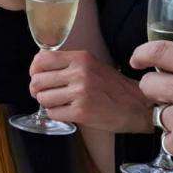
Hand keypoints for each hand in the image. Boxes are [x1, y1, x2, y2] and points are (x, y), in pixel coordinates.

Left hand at [29, 49, 151, 133]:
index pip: (41, 59)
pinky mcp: (81, 112)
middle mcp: (79, 73)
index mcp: (80, 58)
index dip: (34, 70)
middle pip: (38, 81)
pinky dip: (56, 114)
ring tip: (59, 103)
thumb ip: (68, 64)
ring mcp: (80, 93)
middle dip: (37, 90)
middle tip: (44, 93)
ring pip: (43, 98)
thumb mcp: (92, 65)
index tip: (37, 76)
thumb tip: (38, 69)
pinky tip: (66, 111)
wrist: (138, 105)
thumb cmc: (112, 87)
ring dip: (47, 103)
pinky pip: (53, 113)